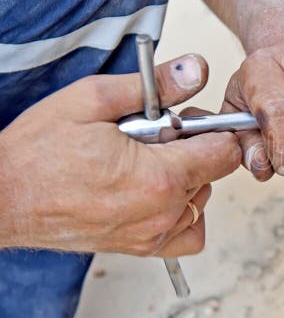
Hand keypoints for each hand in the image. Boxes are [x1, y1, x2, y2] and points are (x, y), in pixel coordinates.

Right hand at [0, 55, 240, 256]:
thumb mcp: (92, 100)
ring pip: (201, 201)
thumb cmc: (38, 151)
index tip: (187, 121)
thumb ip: (153, 85)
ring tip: (145, 163)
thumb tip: (196, 69)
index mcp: (159, 176)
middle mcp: (163, 212)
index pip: (226, 152)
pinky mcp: (141, 248)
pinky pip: (187, 234)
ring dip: (186, 179)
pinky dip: (183, 214)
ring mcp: (153, 235)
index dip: (212, 129)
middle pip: (214, 174)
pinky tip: (157, 193)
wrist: (2, 197)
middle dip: (194, 150)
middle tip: (153, 138)